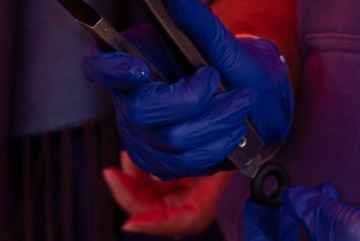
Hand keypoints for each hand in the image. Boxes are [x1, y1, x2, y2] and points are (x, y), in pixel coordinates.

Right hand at [83, 0, 293, 178]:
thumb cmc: (230, 65)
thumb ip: (198, 19)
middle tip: (217, 80)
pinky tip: (232, 128)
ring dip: (214, 122)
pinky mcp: (159, 161)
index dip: (110, 69)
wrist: (255, 102)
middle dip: (190, 99)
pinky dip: (216, 144)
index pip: (96, 65)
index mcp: (132, 59)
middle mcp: (129, 98)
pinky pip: (185, 161)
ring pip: (170, 140)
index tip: (140, 67)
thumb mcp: (223, 40)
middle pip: (142, 109)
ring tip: (240, 104)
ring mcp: (141, 134)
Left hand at [101, 153, 232, 236]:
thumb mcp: (220, 156)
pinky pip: (152, 182)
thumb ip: (197, 166)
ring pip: (148, 196)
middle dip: (129, 192)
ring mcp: (182, 194)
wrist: (246, 134)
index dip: (151, 225)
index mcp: (204, 206)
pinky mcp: (177, 181)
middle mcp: (190, 205)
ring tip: (127, 155)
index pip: (175, 223)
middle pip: (152, 210)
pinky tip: (136, 155)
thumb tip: (161, 170)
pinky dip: (140, 171)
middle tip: (112, 173)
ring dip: (132, 179)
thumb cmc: (238, 145)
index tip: (130, 222)